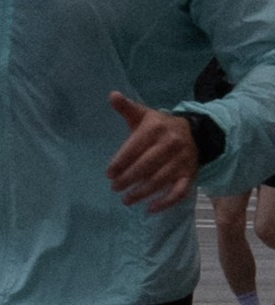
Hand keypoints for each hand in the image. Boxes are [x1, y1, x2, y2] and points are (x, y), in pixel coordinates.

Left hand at [108, 91, 201, 212]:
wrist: (195, 133)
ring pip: (159, 181)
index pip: (134, 148)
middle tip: (115, 187)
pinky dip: (165, 203)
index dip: (120, 163)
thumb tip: (112, 95)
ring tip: (126, 199)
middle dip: (128, 179)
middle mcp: (171, 144)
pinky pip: (179, 192)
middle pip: (146, 167)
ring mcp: (182, 161)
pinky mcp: (190, 175)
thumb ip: (127, 108)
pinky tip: (150, 209)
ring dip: (141, 193)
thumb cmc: (161, 127)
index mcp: (156, 129)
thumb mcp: (144, 115)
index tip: (109, 174)